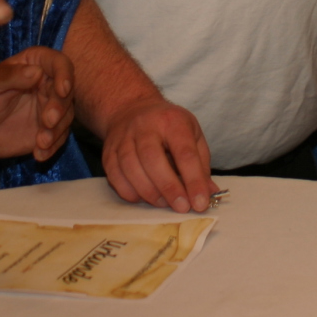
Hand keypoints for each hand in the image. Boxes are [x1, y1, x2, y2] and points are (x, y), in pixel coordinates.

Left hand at [0, 47, 74, 162]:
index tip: (62, 90)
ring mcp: (49, 106)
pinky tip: (39, 154)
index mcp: (34, 64)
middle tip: (47, 121)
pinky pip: (59, 137)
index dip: (64, 74)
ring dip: (57, 130)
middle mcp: (47, 83)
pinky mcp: (48, 129)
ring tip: (41, 142)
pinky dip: (53, 147)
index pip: (59, 63)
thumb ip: (10, 75)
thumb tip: (36, 71)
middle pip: (66, 92)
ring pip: (66, 115)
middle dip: (60, 107)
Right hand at [100, 98, 218, 213]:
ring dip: (149, 192)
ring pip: (131, 168)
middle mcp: (145, 126)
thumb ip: (200, 164)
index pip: (185, 152)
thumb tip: (208, 193)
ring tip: (164, 204)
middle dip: (169, 188)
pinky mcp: (108, 152)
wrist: (131, 108)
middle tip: (182, 208)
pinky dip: (129, 192)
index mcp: (172, 121)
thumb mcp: (192, 134)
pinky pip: (115, 176)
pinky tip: (143, 198)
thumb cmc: (168, 125)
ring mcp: (123, 138)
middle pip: (153, 159)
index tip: (200, 203)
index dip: (193, 180)